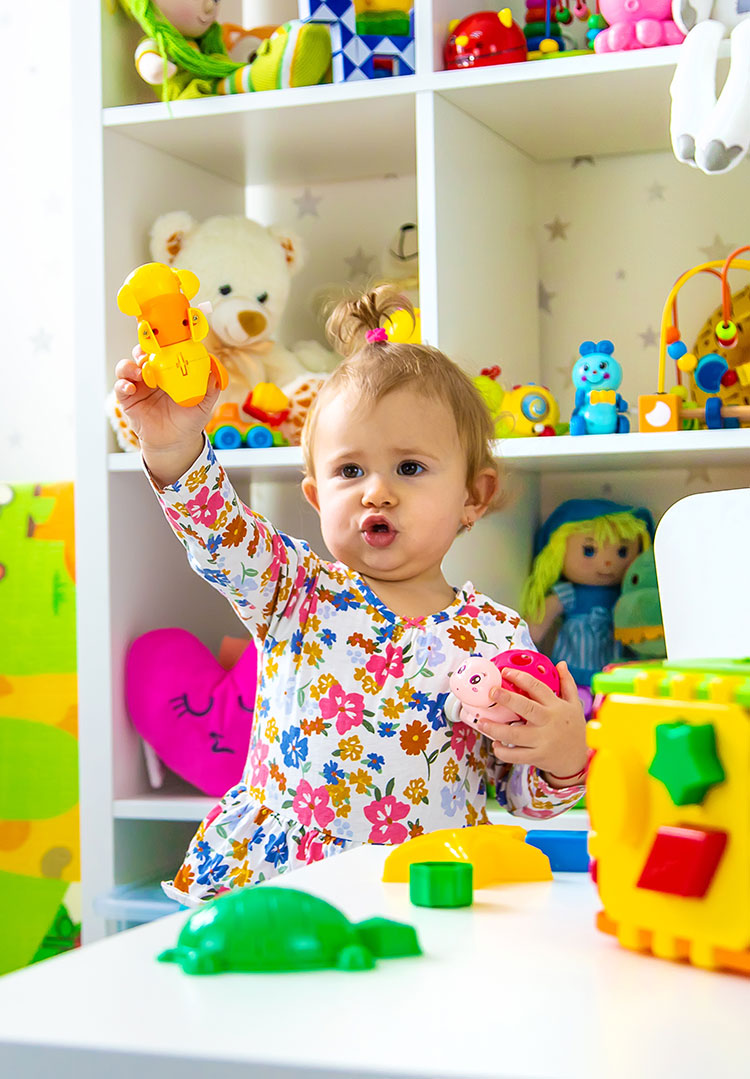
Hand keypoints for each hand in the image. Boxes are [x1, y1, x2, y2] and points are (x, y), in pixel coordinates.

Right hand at [114, 352, 220, 485]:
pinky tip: (130, 389)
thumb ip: (210, 388)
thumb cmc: (188, 420)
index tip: (166, 342)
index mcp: (169, 372)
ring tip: (140, 373)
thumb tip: (215, 371)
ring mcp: (138, 387)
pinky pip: (120, 387)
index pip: (162, 351)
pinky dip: (122, 385)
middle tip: (148, 355)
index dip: (161, 344)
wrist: (176, 442)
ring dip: (130, 366)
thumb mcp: (204, 403)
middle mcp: (152, 376)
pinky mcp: (128, 400)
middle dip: (142, 350)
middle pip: (141, 354)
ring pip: (126, 367)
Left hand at [476, 660, 587, 787]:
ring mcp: (542, 741)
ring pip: (515, 735)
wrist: (577, 759)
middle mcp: (549, 722)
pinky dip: (503, 751)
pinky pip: (516, 755)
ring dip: (496, 729)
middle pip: (526, 708)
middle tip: (492, 691)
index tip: (506, 671)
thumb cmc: (574, 729)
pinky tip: (495, 744)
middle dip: (507, 699)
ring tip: (482, 722)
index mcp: (556, 706)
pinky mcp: (537, 757)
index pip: (538, 688)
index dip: (521, 678)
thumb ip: (567, 683)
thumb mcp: (575, 704)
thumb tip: (561, 664)